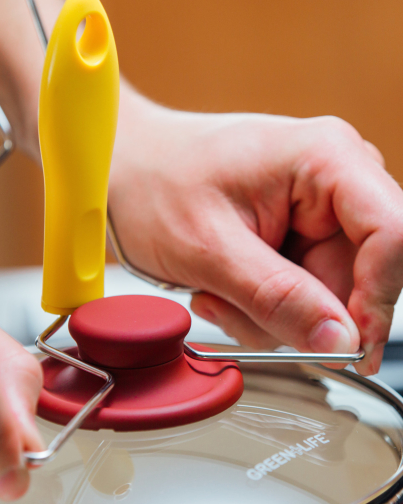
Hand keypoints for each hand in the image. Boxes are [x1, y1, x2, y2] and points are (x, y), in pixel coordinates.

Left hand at [110, 95, 402, 375]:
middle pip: (360, 274)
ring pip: (327, 294)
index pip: (395, 234)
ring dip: (269, 310)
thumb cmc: (153, 185)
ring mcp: (315, 207)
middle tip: (236, 306)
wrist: (127, 171)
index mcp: (324, 158)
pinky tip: (221, 286)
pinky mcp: (297, 232)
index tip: (344, 345)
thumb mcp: (209, 248)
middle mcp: (332, 178)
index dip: (377, 299)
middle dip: (297, 310)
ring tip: (215, 288)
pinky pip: (301, 291)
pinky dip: (261, 304)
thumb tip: (341, 342)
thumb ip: (278, 297)